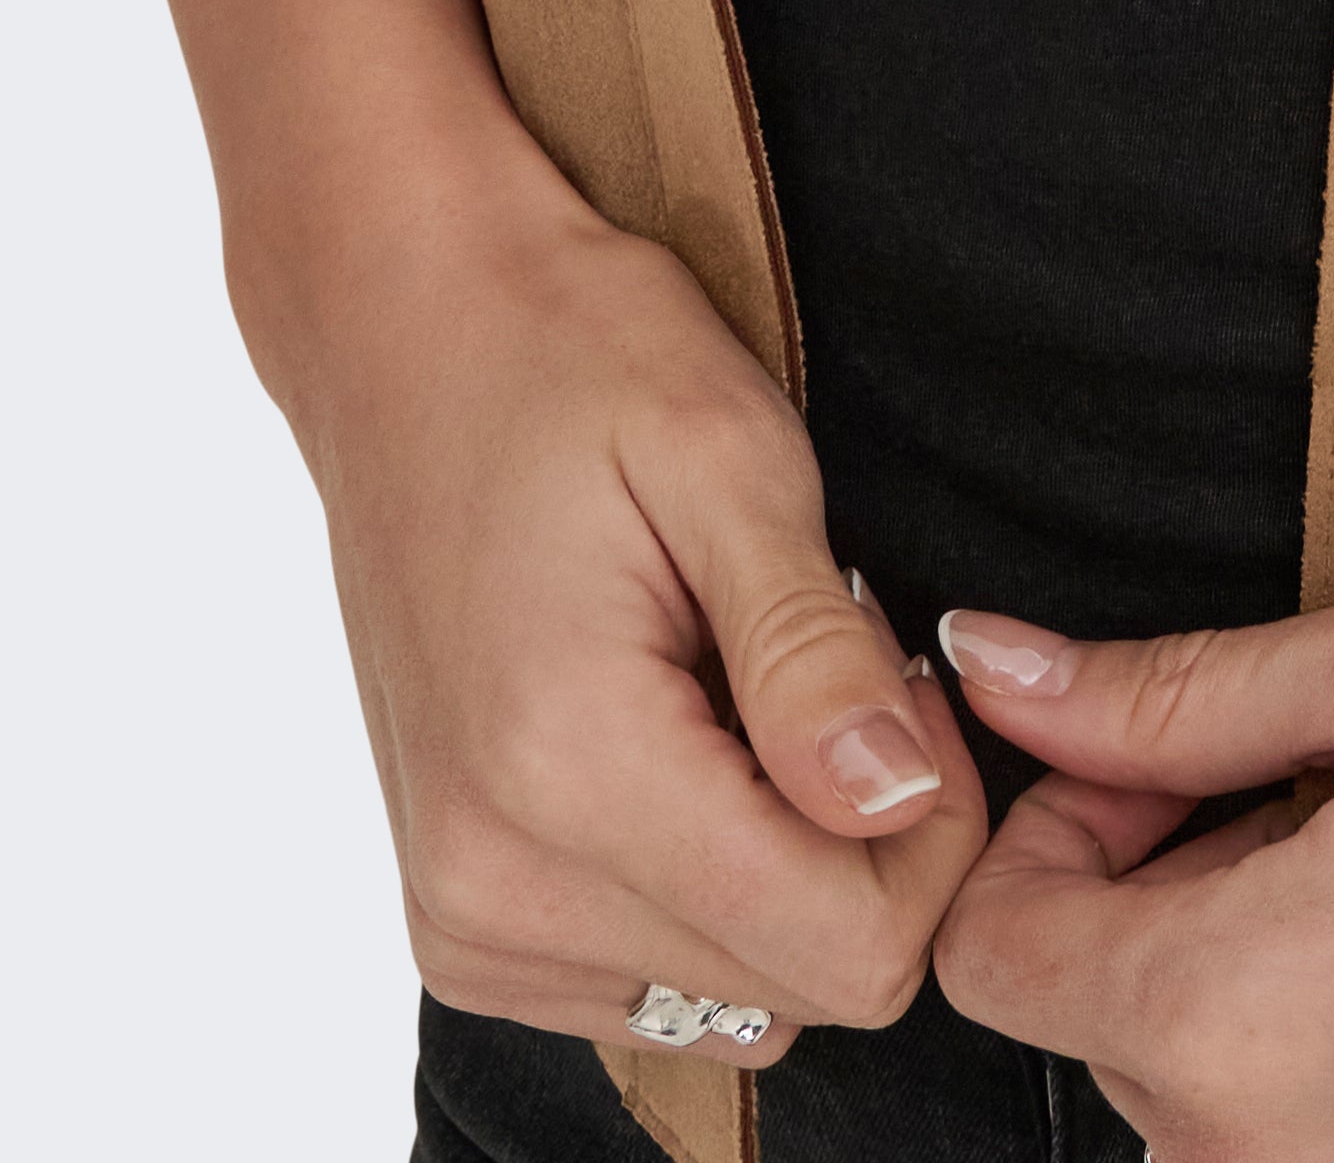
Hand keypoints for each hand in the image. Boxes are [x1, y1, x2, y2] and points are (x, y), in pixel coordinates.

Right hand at [288, 157, 990, 1058]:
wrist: (402, 333)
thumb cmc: (572, 358)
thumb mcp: (732, 456)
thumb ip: (815, 652)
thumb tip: (903, 801)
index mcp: (566, 773)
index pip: (843, 948)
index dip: (932, 828)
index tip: (903, 683)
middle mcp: (494, 885)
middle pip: (798, 986)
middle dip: (865, 840)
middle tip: (835, 664)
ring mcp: (463, 915)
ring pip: (733, 1000)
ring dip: (786, 865)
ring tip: (749, 688)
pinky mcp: (460, 916)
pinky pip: (650, 984)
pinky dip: (708, 884)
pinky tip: (688, 741)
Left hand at [927, 581, 1333, 1162]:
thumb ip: (1169, 682)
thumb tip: (986, 662)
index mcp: (1213, 1020)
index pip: (987, 947)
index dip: (1054, 819)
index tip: (1177, 751)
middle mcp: (1242, 1162)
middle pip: (1092, 1004)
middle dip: (1164, 872)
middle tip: (1328, 778)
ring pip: (1195, 1068)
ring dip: (1252, 952)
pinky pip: (1293, 1126)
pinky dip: (1332, 1031)